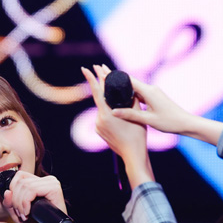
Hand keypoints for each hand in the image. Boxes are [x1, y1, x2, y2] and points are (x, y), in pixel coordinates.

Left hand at [0, 169, 65, 222]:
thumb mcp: (17, 213)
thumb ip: (9, 203)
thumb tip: (7, 192)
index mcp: (39, 182)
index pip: (19, 176)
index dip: (13, 190)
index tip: (16, 206)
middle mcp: (46, 180)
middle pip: (20, 182)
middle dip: (15, 200)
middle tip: (21, 214)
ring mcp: (51, 183)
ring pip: (25, 186)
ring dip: (20, 203)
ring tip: (25, 215)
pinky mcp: (54, 189)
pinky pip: (33, 190)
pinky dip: (26, 202)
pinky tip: (29, 212)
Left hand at [82, 65, 152, 188]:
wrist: (133, 154)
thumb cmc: (137, 134)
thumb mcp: (136, 113)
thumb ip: (129, 99)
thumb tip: (127, 86)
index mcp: (106, 114)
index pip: (97, 92)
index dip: (91, 79)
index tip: (86, 69)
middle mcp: (99, 120)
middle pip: (101, 100)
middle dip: (103, 88)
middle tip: (100, 71)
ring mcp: (97, 126)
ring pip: (103, 109)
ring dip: (110, 104)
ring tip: (120, 104)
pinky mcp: (99, 131)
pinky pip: (103, 118)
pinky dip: (110, 114)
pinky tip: (119, 118)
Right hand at [95, 67, 222, 145]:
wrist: (186, 123)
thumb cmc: (169, 122)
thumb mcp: (148, 120)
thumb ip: (130, 114)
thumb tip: (113, 111)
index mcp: (148, 92)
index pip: (128, 81)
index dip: (114, 76)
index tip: (102, 70)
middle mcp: (151, 89)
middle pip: (130, 83)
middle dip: (116, 80)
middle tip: (101, 73)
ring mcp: (153, 93)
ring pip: (134, 89)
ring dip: (123, 89)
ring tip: (109, 86)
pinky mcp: (154, 98)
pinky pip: (139, 94)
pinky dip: (130, 96)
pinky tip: (123, 99)